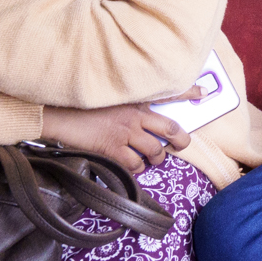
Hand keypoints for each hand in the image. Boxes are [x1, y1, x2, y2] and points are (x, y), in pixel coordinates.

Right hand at [40, 105, 189, 173]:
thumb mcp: (107, 95)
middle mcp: (135, 113)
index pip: (168, 91)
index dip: (188, 92)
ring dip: (157, 158)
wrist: (57, 113)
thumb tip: (140, 116)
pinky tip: (132, 167)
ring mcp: (125, 131)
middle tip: (181, 145)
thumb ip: (126, 103)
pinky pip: (134, 164)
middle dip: (181, 140)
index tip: (203, 92)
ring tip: (153, 160)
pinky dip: (137, 168)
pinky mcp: (113, 147)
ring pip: (155, 150)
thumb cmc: (80, 103)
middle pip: (170, 128)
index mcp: (134, 97)